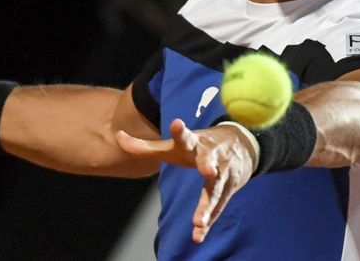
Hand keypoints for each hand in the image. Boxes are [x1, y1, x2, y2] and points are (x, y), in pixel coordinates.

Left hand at [114, 118, 257, 242]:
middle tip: (208, 171)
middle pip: (209, 161)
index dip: (181, 131)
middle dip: (209, 165)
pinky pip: (217, 208)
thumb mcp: (173, 145)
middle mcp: (211, 156)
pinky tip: (198, 235)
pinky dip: (208, 222)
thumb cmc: (198, 146)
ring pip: (215, 191)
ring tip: (198, 221)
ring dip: (207, 206)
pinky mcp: (229, 190)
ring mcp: (222, 173)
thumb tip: (117, 137)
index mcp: (194, 143)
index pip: (186, 136)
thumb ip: (145, 146)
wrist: (241, 144)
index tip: (177, 124)